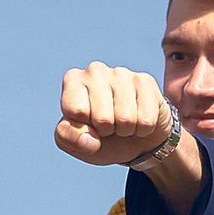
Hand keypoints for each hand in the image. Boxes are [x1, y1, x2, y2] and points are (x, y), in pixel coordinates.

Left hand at [56, 62, 181, 166]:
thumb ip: (68, 139)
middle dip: (107, 131)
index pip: (77, 111)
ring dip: (126, 130)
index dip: (84, 129)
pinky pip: (145, 120)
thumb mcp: (76, 144)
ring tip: (122, 123)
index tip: (87, 125)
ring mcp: (121, 73)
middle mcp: (95, 70)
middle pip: (102, 118)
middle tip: (108, 126)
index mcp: (72, 80)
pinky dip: (143, 129)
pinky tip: (139, 119)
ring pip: (126, 119)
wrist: (134, 140)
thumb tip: (87, 136)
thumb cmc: (99, 138)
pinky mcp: (145, 81)